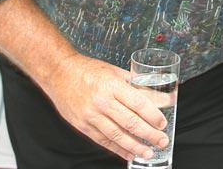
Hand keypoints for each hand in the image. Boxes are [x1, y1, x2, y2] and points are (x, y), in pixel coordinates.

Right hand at [43, 52, 169, 161]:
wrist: (59, 73)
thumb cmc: (88, 70)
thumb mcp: (114, 72)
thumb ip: (135, 84)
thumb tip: (157, 95)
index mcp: (112, 85)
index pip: (138, 103)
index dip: (152, 115)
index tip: (163, 123)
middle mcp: (102, 102)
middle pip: (130, 122)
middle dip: (149, 134)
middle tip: (162, 140)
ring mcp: (91, 116)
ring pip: (118, 136)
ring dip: (135, 146)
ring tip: (148, 152)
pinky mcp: (83, 126)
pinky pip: (104, 141)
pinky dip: (118, 149)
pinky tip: (129, 153)